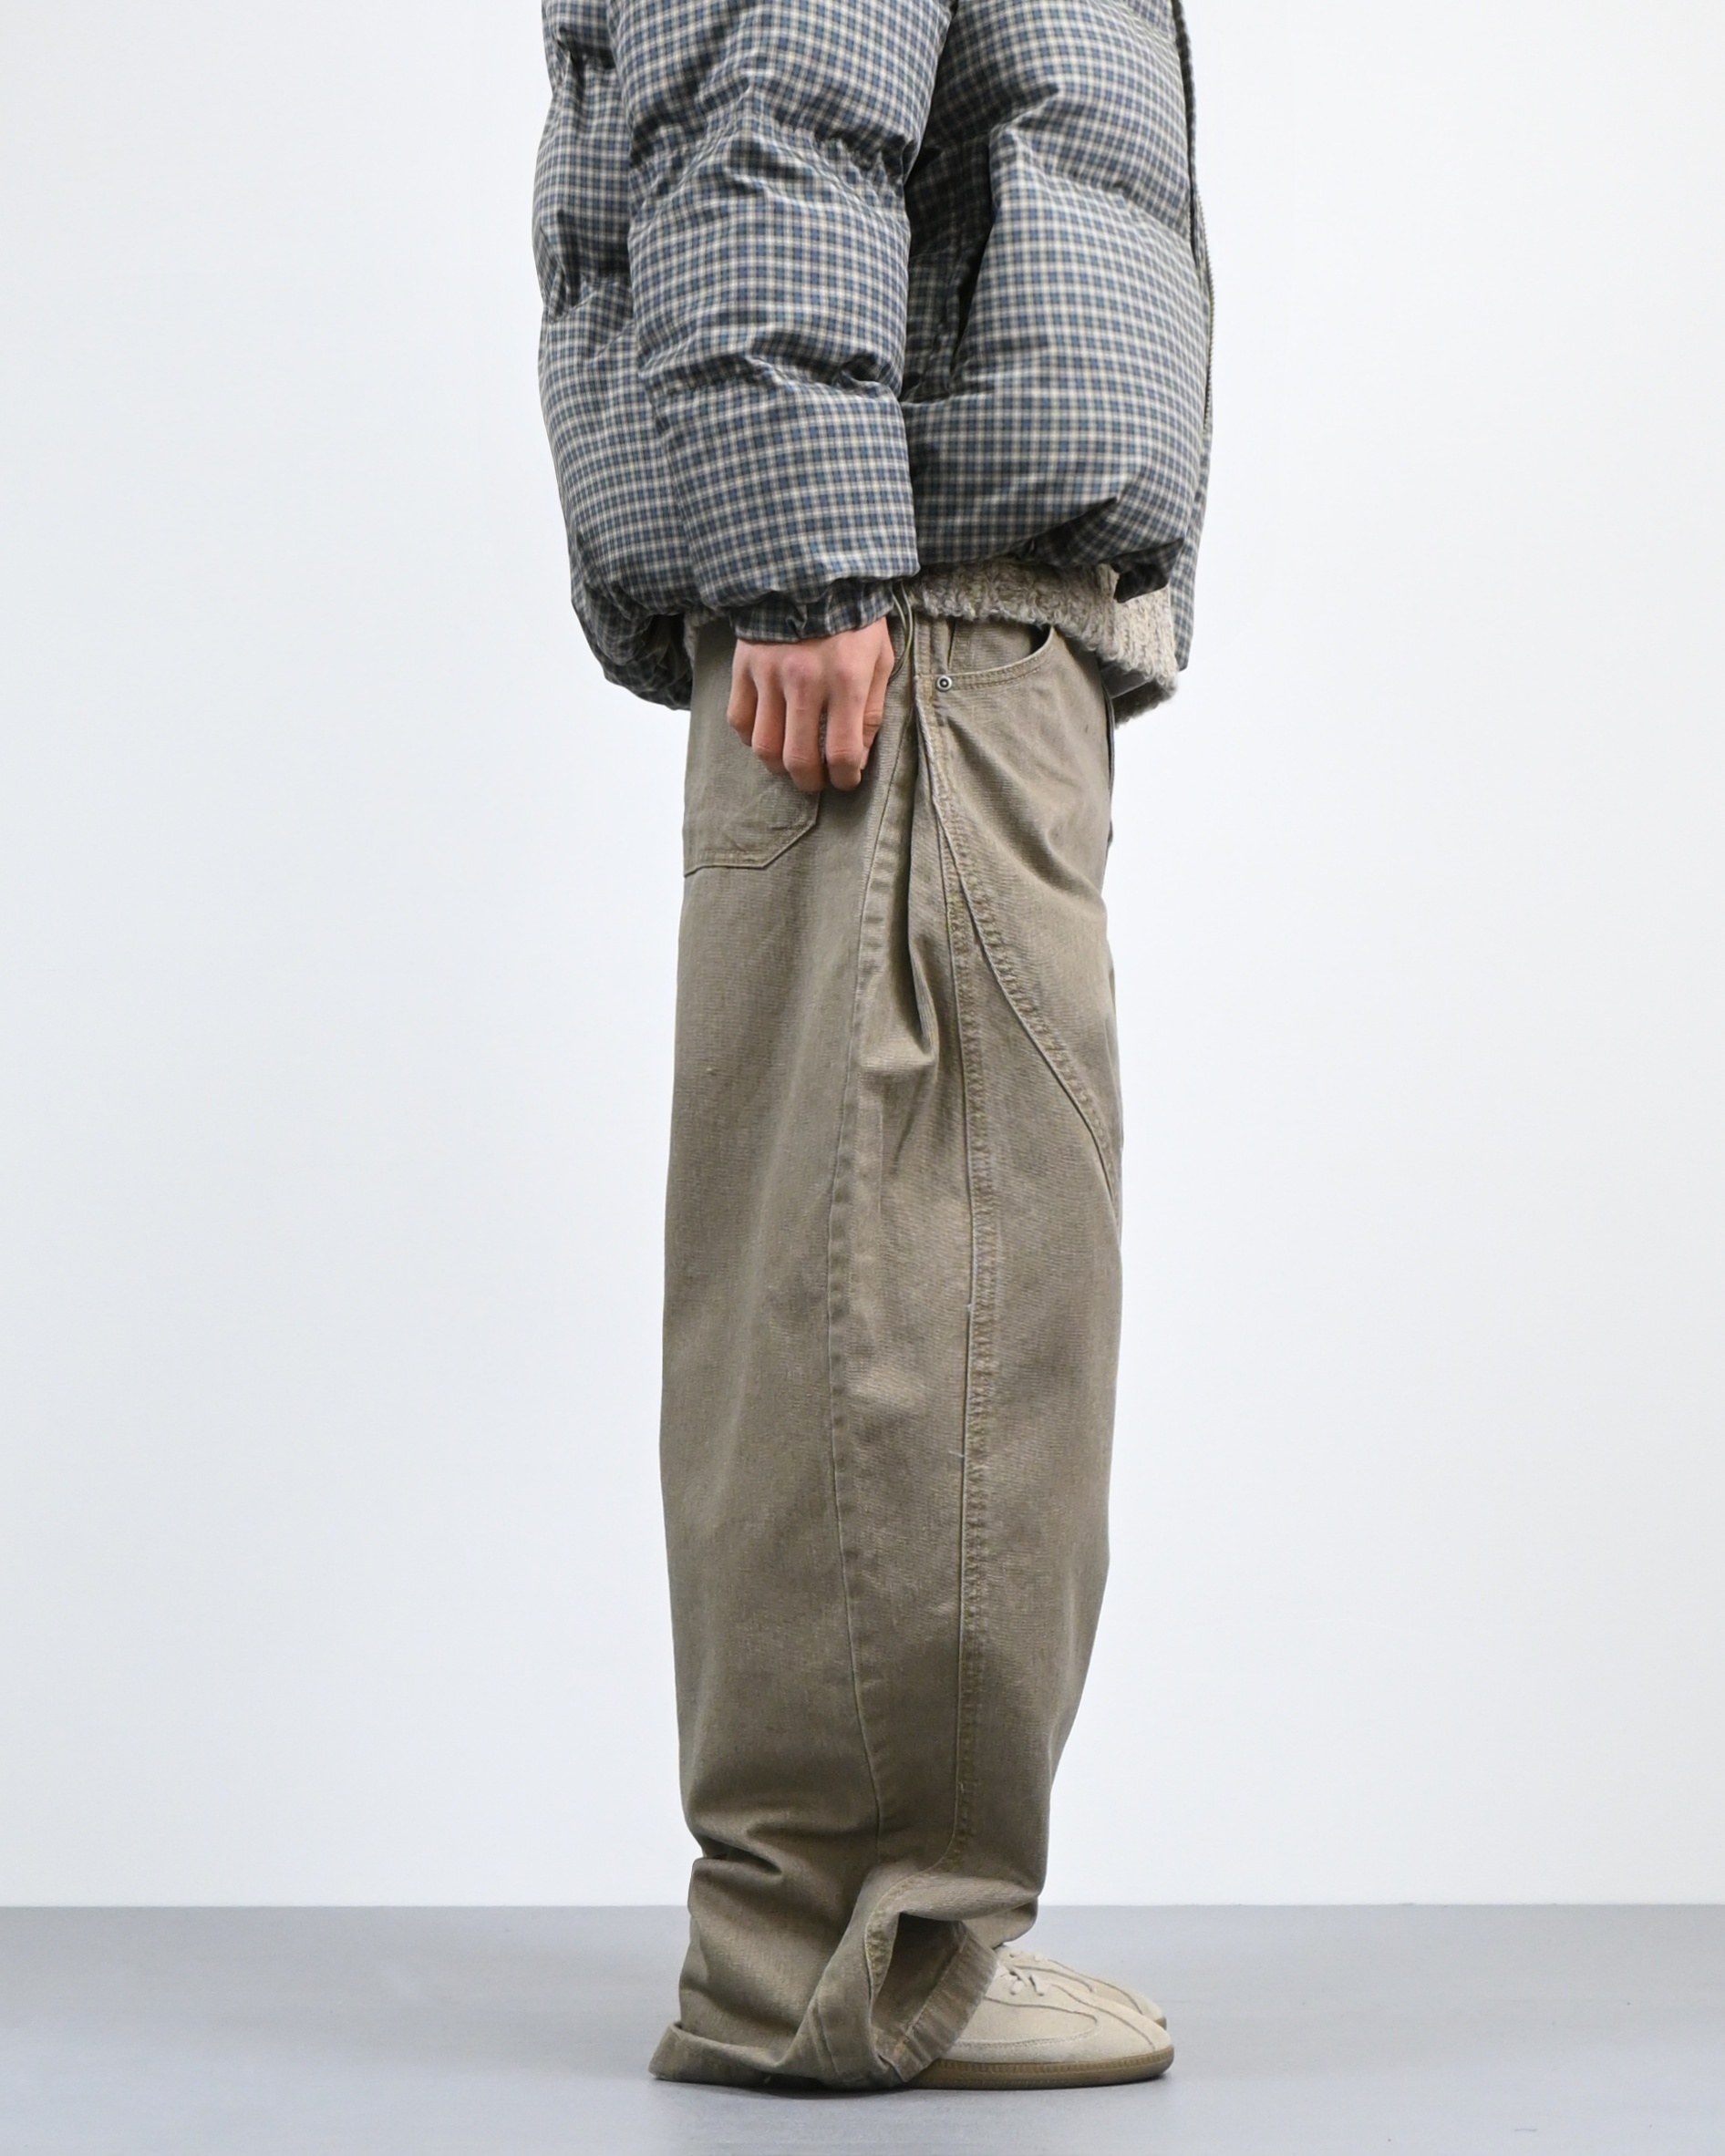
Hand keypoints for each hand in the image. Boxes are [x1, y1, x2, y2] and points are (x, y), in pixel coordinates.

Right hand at [728, 616, 895, 792]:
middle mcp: (805, 680)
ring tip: (791, 764)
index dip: (845, 778)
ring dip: (778, 766)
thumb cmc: (853, 618)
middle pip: (798, 758)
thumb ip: (871, 709)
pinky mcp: (744, 666)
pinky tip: (768, 733)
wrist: (811, 569)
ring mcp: (769, 674)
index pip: (842, 752)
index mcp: (846, 679)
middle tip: (817, 781)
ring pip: (763, 746)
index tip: (847, 780)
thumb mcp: (880, 658)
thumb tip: (858, 755)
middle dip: (810, 782)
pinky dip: (752, 737)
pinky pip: (739, 720)